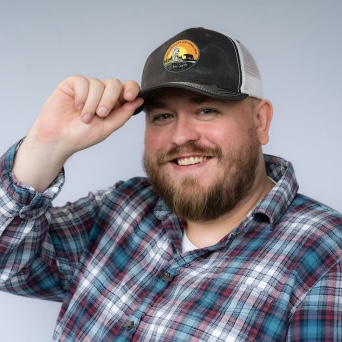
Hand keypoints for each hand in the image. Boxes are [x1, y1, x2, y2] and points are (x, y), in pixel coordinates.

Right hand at [12, 75, 143, 191]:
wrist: (59, 139)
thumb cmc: (81, 136)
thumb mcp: (106, 128)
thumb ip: (123, 114)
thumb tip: (139, 101)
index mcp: (113, 104)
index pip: (127, 89)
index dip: (131, 89)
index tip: (130, 97)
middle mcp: (102, 94)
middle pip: (114, 84)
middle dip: (110, 99)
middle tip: (101, 114)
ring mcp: (87, 88)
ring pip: (98, 83)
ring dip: (92, 103)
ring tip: (84, 117)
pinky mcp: (73, 84)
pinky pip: (82, 82)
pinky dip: (81, 96)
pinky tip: (77, 107)